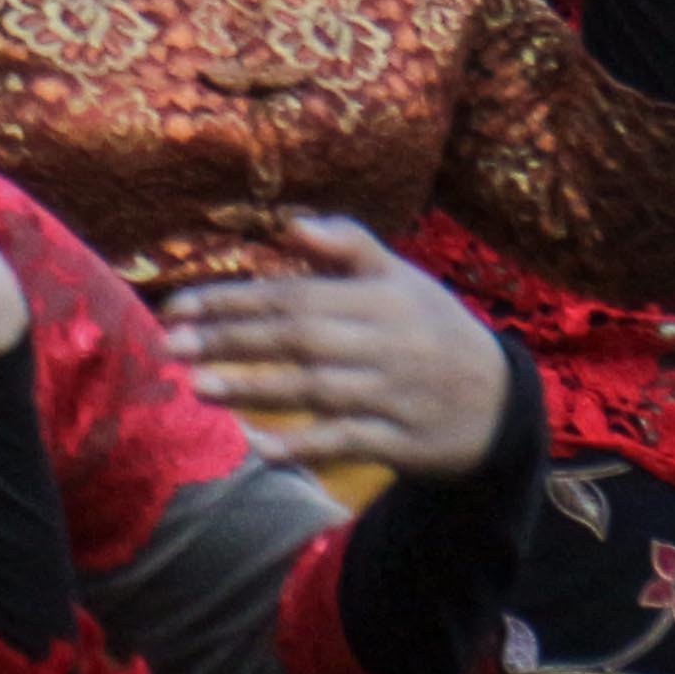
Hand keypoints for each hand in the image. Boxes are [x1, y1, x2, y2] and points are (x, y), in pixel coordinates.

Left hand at [156, 213, 517, 477]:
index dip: (235, 300)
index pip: (295, 296)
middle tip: (170, 345)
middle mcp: (387, 344)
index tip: (177, 307)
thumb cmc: (432, 329)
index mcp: (380, 299)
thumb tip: (292, 224)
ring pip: (319, 390)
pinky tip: (260, 449)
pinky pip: (350, 443)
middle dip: (232, 340)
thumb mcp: (402, 279)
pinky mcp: (404, 442)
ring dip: (256, 390)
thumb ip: (348, 246)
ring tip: (197, 387)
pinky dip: (307, 446)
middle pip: (300, 339)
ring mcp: (396, 395)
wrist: (503, 402)